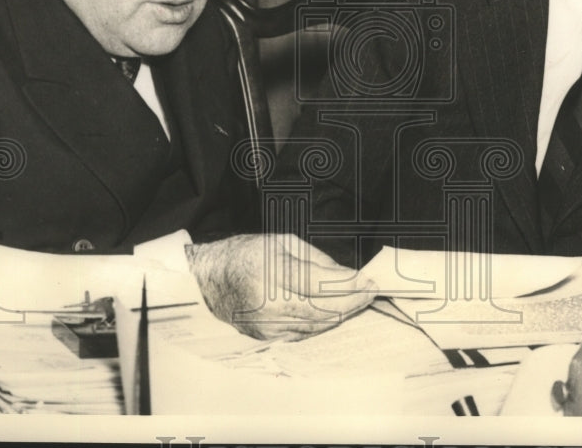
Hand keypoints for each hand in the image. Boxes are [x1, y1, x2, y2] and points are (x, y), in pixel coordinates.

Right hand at [185, 233, 375, 340]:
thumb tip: (349, 276)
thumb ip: (318, 262)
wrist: (209, 278)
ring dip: (343, 314)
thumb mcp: (284, 244)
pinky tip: (336, 313)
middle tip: (372, 292)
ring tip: (360, 301)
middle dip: (354, 302)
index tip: (371, 280)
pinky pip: (304, 333)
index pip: (322, 284)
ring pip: (317, 326)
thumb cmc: (247, 254)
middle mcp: (268, 304)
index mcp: (271, 273)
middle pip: (323, 310)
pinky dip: (324, 323)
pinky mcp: (266, 337)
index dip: (351, 285)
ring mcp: (266, 325)